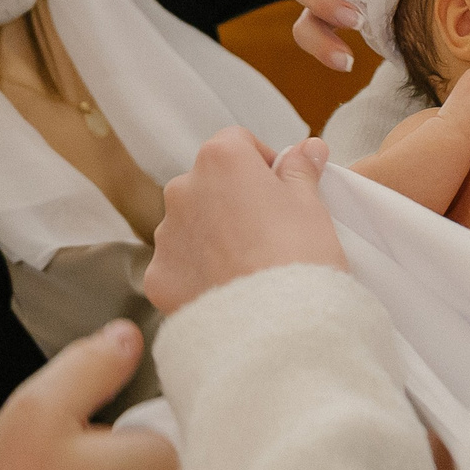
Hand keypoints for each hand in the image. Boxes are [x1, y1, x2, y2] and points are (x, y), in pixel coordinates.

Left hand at [145, 129, 346, 313]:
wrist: (274, 326)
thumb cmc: (297, 257)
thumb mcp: (311, 205)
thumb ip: (300, 170)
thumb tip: (307, 148)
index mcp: (220, 160)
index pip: (237, 143)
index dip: (262, 164)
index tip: (280, 189)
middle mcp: (182, 190)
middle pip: (208, 184)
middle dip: (233, 201)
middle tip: (268, 233)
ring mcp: (165, 235)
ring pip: (190, 225)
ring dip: (212, 236)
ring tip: (247, 267)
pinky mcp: (158, 276)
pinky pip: (178, 266)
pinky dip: (197, 274)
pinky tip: (227, 291)